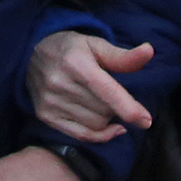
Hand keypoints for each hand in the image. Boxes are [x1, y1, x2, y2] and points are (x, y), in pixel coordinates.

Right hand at [28, 30, 155, 142]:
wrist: (31, 54)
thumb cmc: (71, 49)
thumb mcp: (96, 45)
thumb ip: (123, 56)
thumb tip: (149, 52)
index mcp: (76, 63)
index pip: (107, 92)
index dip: (129, 108)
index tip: (146, 120)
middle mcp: (60, 84)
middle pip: (105, 110)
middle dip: (116, 105)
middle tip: (109, 92)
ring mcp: (51, 102)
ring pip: (96, 124)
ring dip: (107, 118)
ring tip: (99, 101)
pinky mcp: (46, 116)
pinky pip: (83, 135)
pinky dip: (101, 134)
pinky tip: (110, 127)